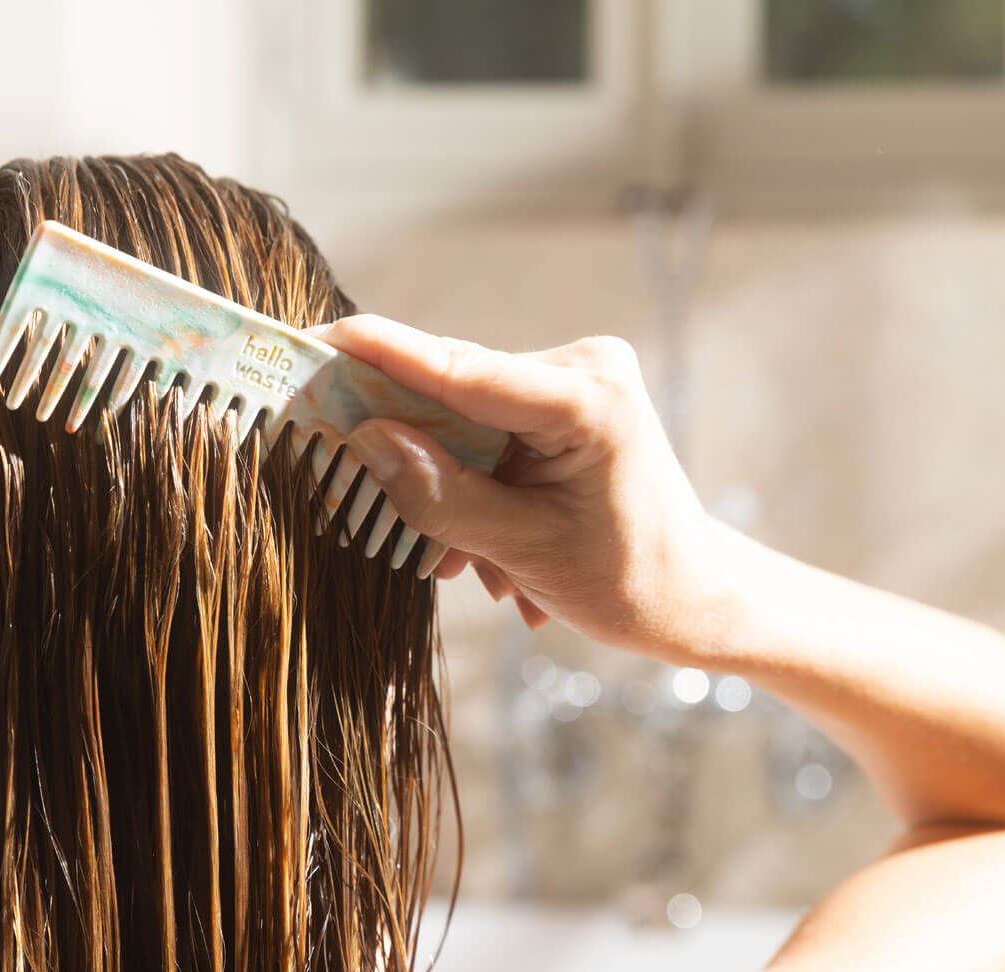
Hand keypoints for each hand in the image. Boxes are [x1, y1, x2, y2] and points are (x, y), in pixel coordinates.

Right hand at [311, 315, 725, 664]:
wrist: (695, 597)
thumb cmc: (631, 583)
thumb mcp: (524, 551)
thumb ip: (440, 495)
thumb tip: (365, 438)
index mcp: (586, 398)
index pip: (458, 366)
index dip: (377, 355)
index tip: (309, 342)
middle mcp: (581, 366)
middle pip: (451, 396)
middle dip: (419, 467)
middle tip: (387, 526)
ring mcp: (574, 378)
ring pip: (461, 423)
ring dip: (451, 493)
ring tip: (479, 568)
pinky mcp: (561, 399)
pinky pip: (484, 433)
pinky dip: (473, 487)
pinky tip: (493, 552)